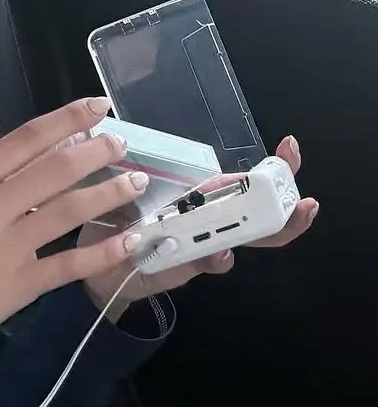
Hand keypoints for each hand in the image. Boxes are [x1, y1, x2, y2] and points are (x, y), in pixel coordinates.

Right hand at [0, 98, 151, 373]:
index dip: (68, 119)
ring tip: (134, 183)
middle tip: (123, 144)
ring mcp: (8, 245)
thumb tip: (35, 169)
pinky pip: (72, 263)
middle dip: (97, 152)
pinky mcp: (20, 284)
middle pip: (56, 168)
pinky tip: (131, 240)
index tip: (97, 106)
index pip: (27, 138)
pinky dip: (105, 251)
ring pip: (70, 209)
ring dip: (108, 193)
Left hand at [82, 135, 318, 320]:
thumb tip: (136, 142)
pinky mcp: (194, 265)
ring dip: (271, 230)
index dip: (276, 166)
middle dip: (289, 206)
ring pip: (249, 238)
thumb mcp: (128, 186)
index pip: (247, 178)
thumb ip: (138, 167)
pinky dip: (221, 256)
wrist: (101, 262)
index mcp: (203, 192)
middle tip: (306, 203)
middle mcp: (212, 216)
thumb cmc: (118, 219)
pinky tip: (220, 250)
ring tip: (285, 221)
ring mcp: (207, 242)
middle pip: (262, 212)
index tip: (290, 148)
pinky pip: (216, 261)